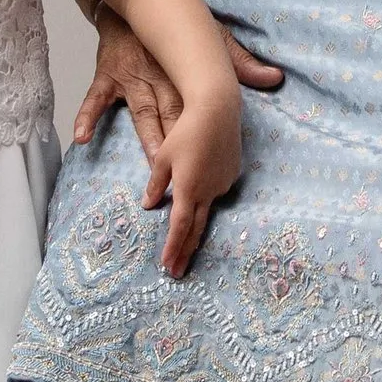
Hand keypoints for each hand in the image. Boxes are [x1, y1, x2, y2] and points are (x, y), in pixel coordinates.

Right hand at [73, 8, 281, 158]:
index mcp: (186, 73)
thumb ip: (239, 62)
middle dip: (181, 146)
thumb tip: (275, 78)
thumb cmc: (179, 26)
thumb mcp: (213, 37)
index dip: (207, 132)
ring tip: (157, 167)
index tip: (217, 156)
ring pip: (142, 115)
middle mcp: (159, 79)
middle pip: (173, 117)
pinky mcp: (107, 77)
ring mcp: (131, 79)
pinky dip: (87, 118)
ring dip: (150, 140)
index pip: (199, 107)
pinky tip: (83, 138)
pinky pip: (95, 100)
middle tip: (189, 175)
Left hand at [140, 84, 244, 276]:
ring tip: (187, 238)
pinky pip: (216, 190)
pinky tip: (203, 186)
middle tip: (178, 272)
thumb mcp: (163, 157)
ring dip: (196, 221)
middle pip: (196, 229)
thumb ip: (156, 184)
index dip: (173, 248)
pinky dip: (207, 196)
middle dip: (185, 252)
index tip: (167, 266)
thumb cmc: (185, 131)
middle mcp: (209, 192)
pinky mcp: (232, 173)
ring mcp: (223, 183)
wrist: (218, 109)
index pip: (179, 227)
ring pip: (207, 207)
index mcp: (189, 189)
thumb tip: (149, 206)